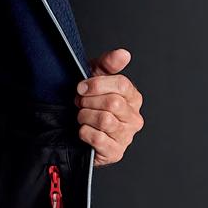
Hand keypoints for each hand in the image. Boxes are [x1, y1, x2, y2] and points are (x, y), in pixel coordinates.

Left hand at [73, 47, 144, 167]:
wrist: (72, 128)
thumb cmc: (87, 101)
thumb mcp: (94, 77)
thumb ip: (108, 64)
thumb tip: (123, 54)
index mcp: (133, 98)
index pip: (121, 85)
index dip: (97, 84)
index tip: (81, 87)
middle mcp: (134, 118)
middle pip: (112, 103)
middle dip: (88, 101)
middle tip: (78, 102)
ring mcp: (126, 137)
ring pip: (105, 120)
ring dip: (85, 116)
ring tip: (81, 115)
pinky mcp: (116, 153)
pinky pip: (98, 139)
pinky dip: (84, 132)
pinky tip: (83, 130)